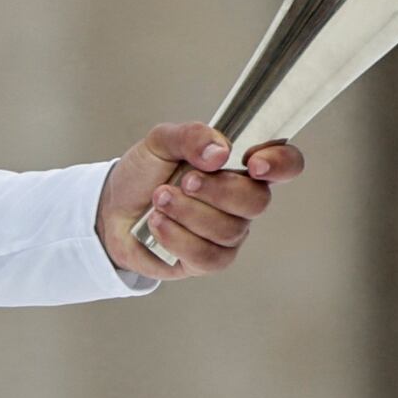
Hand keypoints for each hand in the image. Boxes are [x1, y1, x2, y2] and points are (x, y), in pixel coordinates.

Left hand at [99, 123, 301, 282]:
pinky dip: (178, 237)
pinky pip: (208, 255)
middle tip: (185, 181)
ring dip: (188, 212)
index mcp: (240, 166)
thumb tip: (219, 151)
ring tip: (160, 199)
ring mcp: (229, 234)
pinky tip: (157, 224)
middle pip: (257, 202)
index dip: (281, 164)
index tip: (253, 164)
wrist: (112, 209)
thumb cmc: (145, 174)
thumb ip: (190, 136)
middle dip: (217, 191)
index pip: (285, 164)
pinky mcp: (209, 260)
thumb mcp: (160, 142)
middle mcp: (242, 201)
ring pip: (228, 230)